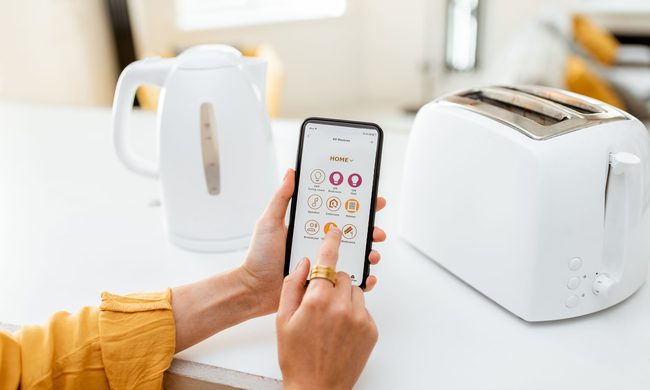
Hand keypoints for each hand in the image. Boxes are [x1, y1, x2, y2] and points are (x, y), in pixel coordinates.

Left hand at [239, 169, 386, 315]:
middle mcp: (320, 243)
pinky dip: (362, 278)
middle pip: (352, 233)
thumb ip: (282, 198)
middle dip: (369, 230)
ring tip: (371, 254)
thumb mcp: (270, 222)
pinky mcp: (324, 283)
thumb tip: (292, 173)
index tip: (372, 200)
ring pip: (354, 255)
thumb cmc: (259, 256)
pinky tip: (367, 277)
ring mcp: (324, 263)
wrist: (254, 288)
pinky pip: (348, 280)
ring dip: (368, 253)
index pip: (338, 212)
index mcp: (310, 227)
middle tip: (376, 230)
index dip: (357, 205)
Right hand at [277, 228, 377, 389]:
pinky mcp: (371, 329)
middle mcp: (342, 306)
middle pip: (343, 277)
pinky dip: (353, 312)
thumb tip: (305, 263)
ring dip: (344, 297)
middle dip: (332, 282)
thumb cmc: (297, 357)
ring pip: (355, 291)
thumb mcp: (283, 319)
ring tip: (328, 319)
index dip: (332, 243)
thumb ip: (292, 285)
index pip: (328, 261)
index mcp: (318, 300)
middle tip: (319, 301)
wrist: (316, 388)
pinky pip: (363, 309)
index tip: (336, 232)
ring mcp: (360, 318)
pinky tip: (339, 329)